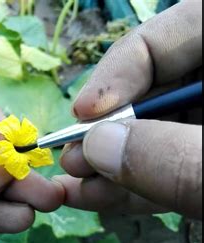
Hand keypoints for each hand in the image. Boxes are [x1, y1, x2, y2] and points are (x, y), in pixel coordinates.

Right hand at [56, 0, 201, 218]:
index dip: (119, 71)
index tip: (84, 113)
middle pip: (154, 89)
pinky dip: (134, 186)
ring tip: (73, 187)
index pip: (168, 36)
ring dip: (111, 165)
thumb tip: (98, 147)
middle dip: (108, 130)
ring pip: (156, 134)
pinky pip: (169, 167)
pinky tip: (97, 200)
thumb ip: (177, 155)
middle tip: (72, 159)